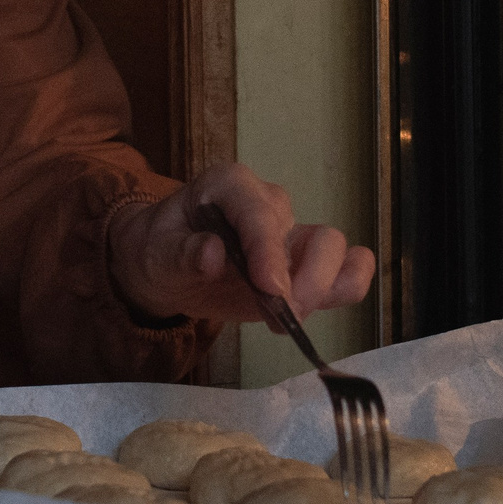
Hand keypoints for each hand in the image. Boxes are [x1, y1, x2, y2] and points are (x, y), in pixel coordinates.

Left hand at [105, 161, 375, 324]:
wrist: (164, 267)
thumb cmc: (160, 249)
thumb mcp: (157, 251)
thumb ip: (183, 253)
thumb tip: (212, 255)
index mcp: (232, 185)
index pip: (262, 213)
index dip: (270, 251)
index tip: (271, 289)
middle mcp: (270, 204)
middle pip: (316, 235)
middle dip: (308, 278)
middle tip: (281, 313)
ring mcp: (291, 235)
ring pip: (338, 253)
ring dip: (324, 288)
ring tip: (288, 318)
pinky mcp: (302, 265)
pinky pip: (344, 271)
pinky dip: (339, 292)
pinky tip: (302, 316)